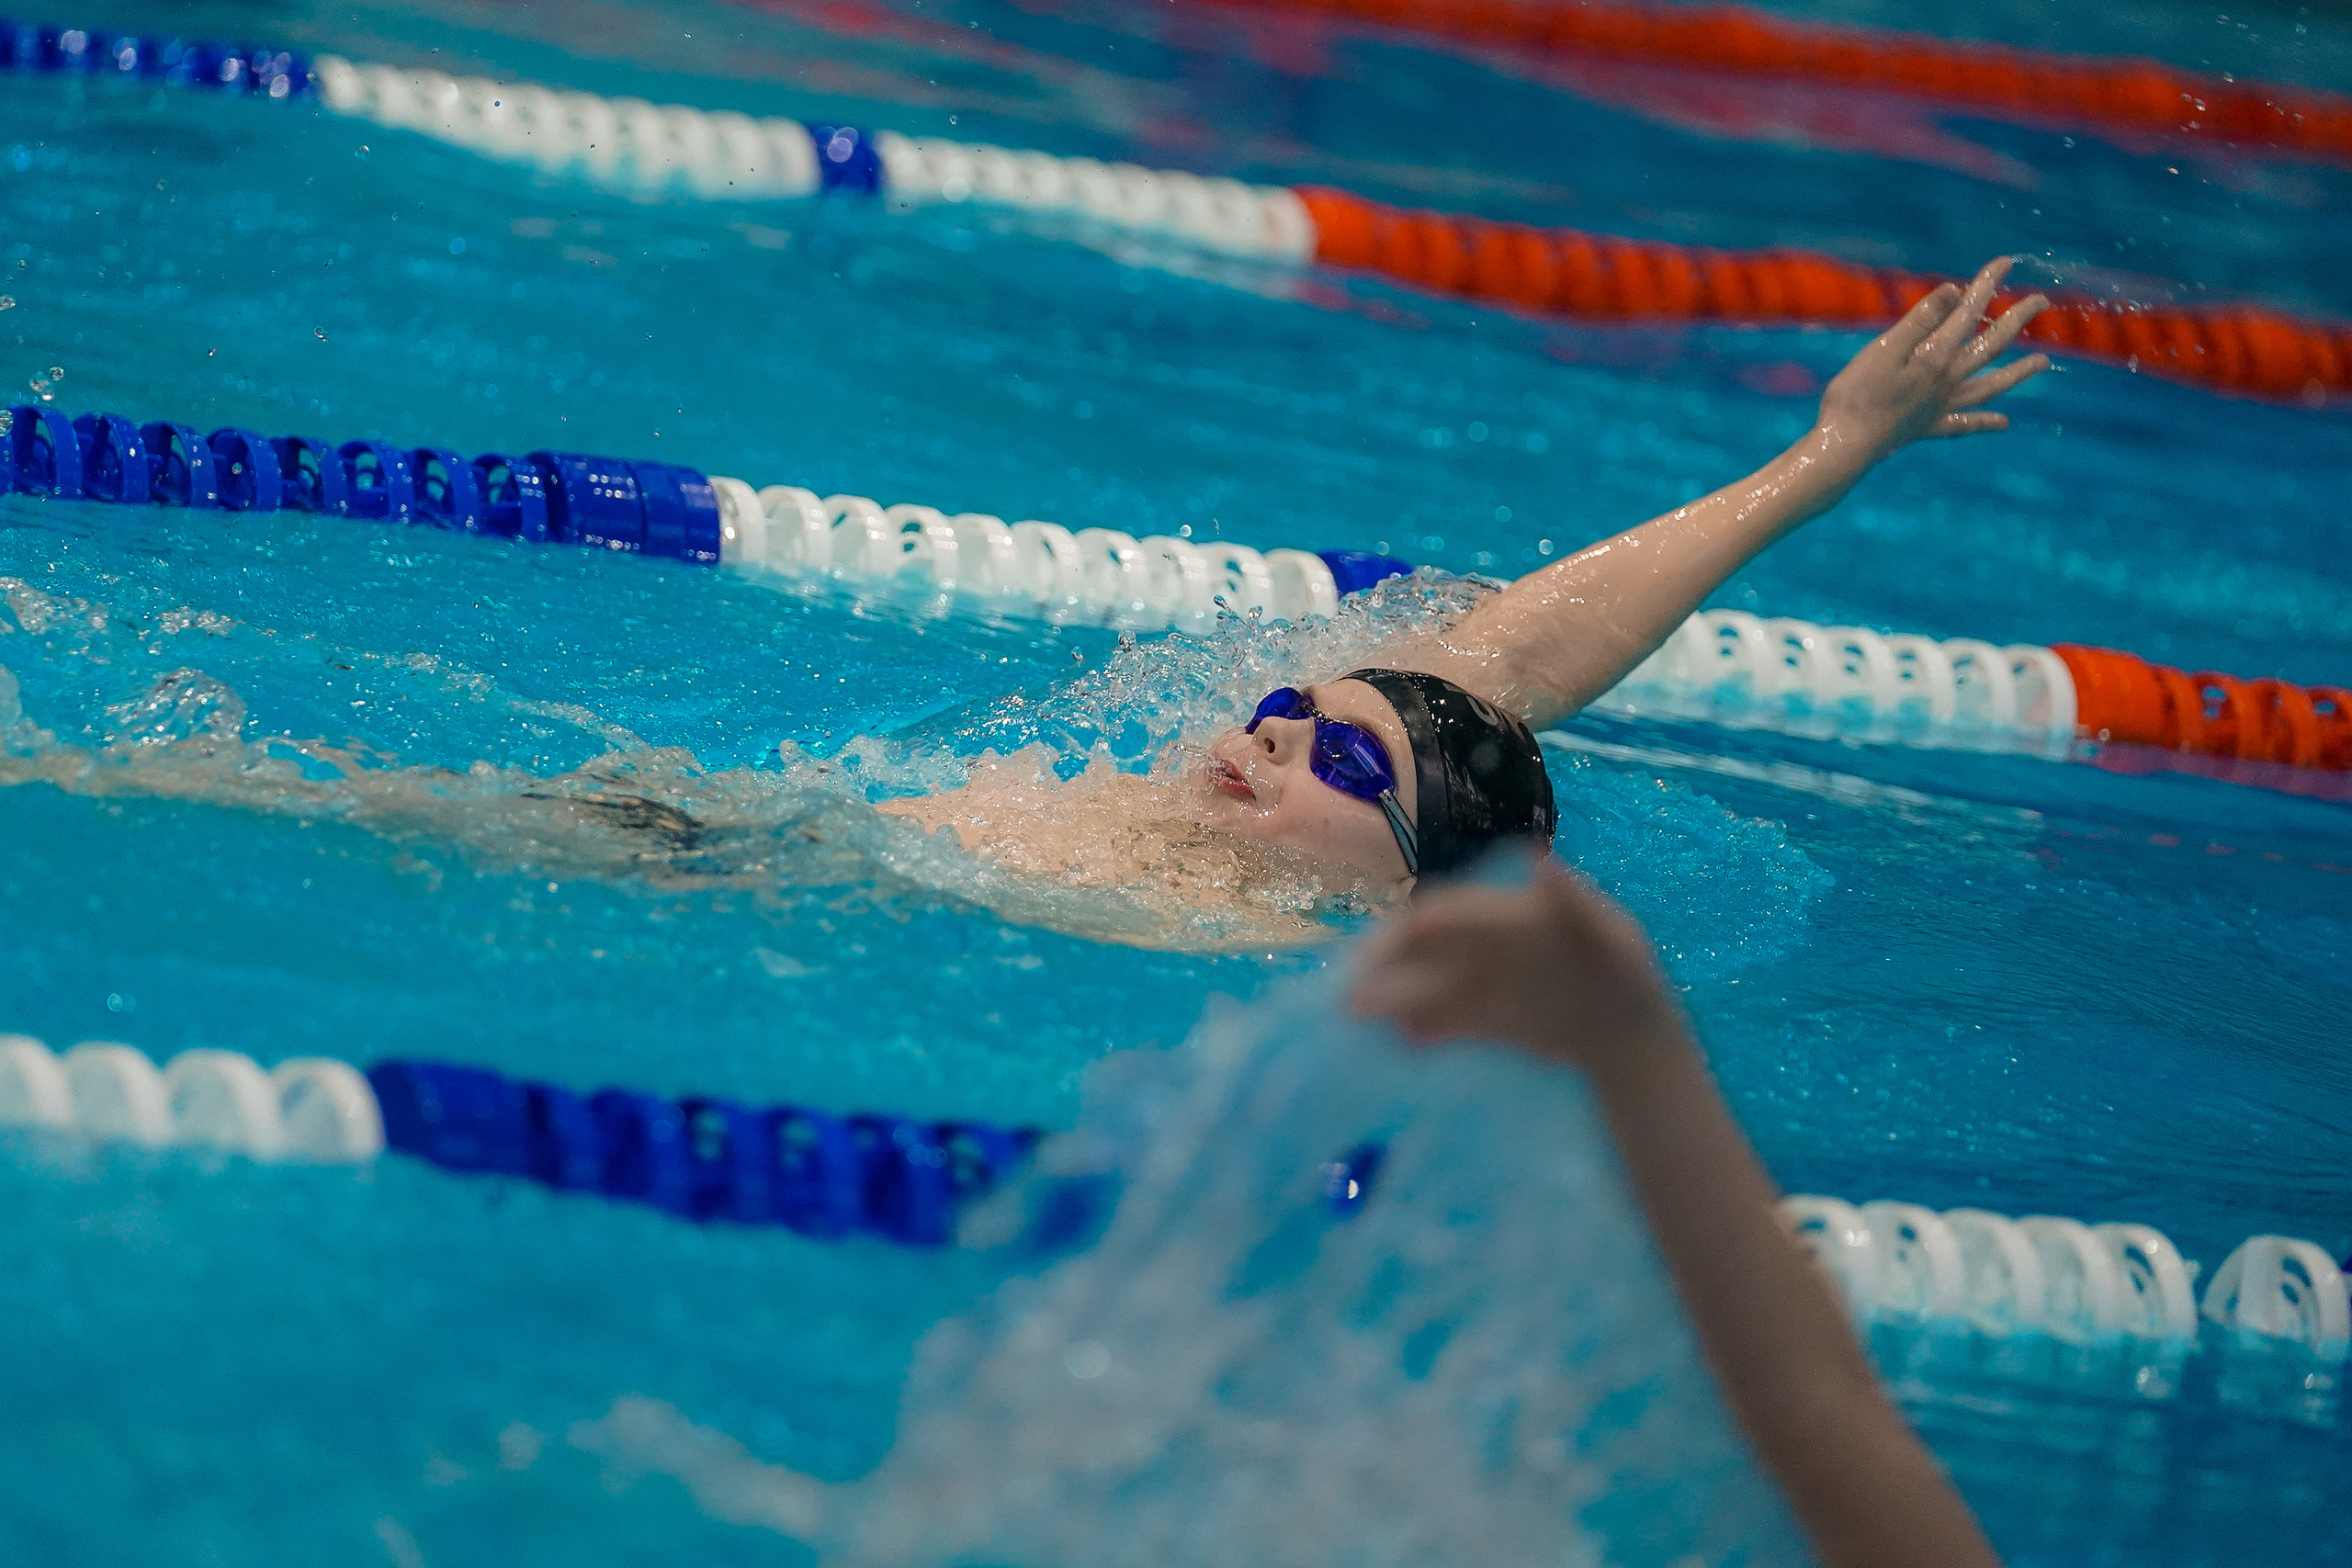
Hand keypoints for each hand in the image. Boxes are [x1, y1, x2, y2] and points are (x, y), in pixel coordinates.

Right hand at [1348, 855, 1688, 1087]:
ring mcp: (1487, 984)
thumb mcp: (1608, 937)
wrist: (1635, 1037)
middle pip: (1428, 951)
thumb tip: (1542, 862)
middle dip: (1388, 967)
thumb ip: (1572, 903)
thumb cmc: (1624, 975)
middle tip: (1349, 992)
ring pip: (1429, 987)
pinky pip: (1447, 1022)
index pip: (1450, 913)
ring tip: (1357, 1017)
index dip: (1413, 928)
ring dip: (1394, 999)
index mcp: (1511, 914)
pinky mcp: (1489, 1021)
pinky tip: (1402, 1041)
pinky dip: (1424, 1028)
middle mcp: (1490, 946)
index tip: (1379, 948)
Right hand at [1816, 255, 2049, 467]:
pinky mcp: (1928, 428)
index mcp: (1936, 356)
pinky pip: (1964, 425)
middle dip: (2017, 320)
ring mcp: (1941, 406)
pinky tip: (2004, 423)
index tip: (2006, 263)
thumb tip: (1955, 291)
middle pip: (1991, 345)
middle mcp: (1947, 380)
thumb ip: (1921, 321)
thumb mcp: (1884, 349)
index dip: (1987, 285)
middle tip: (2041, 302)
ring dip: (2018, 373)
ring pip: (1989, 386)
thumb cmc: (1856, 395)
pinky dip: (1985, 423)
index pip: (1968, 312)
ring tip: (2043, 362)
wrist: (1845, 445)